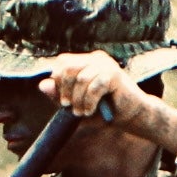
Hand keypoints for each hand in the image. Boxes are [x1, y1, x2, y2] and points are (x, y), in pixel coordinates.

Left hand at [39, 52, 176, 154]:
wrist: (133, 117)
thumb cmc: (105, 111)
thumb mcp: (77, 104)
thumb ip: (60, 95)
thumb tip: (42, 84)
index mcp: (87, 62)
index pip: (62, 62)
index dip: (58, 81)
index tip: (63, 101)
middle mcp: (96, 59)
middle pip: (68, 67)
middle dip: (65, 90)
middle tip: (69, 107)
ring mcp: (106, 65)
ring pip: (81, 78)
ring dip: (78, 100)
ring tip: (82, 113)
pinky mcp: (115, 74)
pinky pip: (94, 85)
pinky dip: (89, 101)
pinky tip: (91, 111)